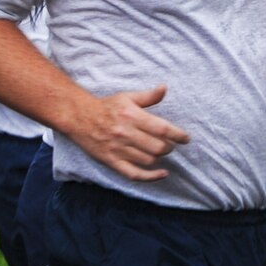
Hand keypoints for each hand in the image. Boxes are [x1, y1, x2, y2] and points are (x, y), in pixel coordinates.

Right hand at [69, 86, 189, 182]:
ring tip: (160, 152)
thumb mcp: (127, 97)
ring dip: (159, 157)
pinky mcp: (112, 161)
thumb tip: (164, 88)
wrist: (80, 118)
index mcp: (132, 116)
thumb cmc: (107, 107)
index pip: (162, 128)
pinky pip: (134, 174)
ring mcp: (118, 150)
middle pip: (158, 147)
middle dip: (169, 147)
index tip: (186, 138)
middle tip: (170, 144)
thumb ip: (148, 96)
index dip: (177, 135)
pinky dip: (151, 177)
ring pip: (149, 160)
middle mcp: (126, 134)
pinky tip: (162, 173)